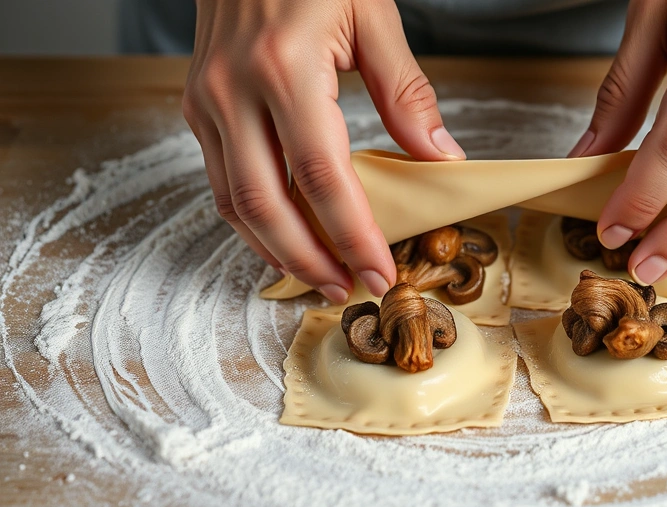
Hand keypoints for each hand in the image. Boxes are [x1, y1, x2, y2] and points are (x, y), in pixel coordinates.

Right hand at [183, 0, 464, 301]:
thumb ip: (406, 91)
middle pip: (266, 204)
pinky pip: (221, 181)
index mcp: (284, 68)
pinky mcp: (197, 106)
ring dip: (277, 251)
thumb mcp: (373, 13)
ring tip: (322, 279)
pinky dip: (253, 221)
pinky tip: (286, 239)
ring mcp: (207, 101)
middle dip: (310, 260)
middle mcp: (234, 91)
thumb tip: (440, 159)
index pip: (321, 176)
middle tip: (349, 291)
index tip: (379, 271)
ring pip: (234, 202)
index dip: (352, 234)